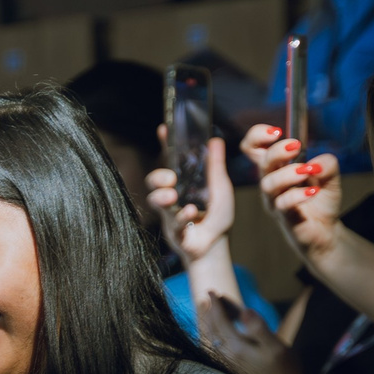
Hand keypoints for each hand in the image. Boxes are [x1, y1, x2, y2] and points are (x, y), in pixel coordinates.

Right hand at [145, 136, 235, 262]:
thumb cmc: (218, 215)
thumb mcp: (220, 187)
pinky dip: (181, 215)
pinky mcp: (172, 229)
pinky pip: (171, 221)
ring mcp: (169, 212)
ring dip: (161, 196)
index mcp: (184, 181)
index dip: (166, 144)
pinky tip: (191, 212)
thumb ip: (215, 166)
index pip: (171, 159)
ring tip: (173, 196)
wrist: (217, 244)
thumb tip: (215, 140)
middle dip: (157, 176)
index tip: (163, 129)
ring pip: (154, 200)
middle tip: (170, 178)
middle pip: (153, 180)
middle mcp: (173, 194)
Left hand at [196, 293, 302, 373]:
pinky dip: (215, 334)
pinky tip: (220, 333)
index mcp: (237, 347)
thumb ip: (259, 328)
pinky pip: (218, 346)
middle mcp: (229, 355)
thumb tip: (244, 311)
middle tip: (208, 297)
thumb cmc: (284, 368)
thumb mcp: (276, 346)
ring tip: (209, 311)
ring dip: (210, 323)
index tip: (212, 291)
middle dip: (210, 312)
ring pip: (213, 339)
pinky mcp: (235, 367)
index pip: (221, 322)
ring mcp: (231, 362)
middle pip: (213, 330)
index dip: (215, 305)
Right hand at [241, 125, 338, 261]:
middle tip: (296, 146)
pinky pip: (283, 204)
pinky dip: (298, 195)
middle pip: (261, 162)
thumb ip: (327, 164)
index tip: (276, 131)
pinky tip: (313, 190)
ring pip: (268, 183)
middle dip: (277, 151)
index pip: (253, 148)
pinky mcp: (284, 217)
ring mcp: (275, 200)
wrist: (325, 231)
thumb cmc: (320, 201)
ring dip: (288, 173)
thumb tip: (318, 162)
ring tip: (308, 170)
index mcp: (276, 167)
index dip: (257, 136)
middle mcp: (271, 182)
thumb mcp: (330, 176)